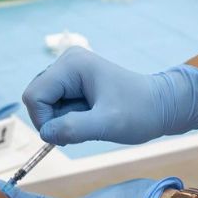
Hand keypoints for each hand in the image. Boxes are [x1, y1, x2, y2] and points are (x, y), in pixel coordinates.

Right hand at [23, 47, 197, 144]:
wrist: (163, 106)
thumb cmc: (140, 112)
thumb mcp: (108, 124)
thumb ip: (74, 128)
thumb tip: (45, 134)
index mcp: (72, 65)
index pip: (35, 96)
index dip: (44, 120)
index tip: (66, 136)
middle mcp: (67, 62)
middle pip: (37, 97)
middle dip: (53, 120)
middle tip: (81, 130)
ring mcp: (69, 70)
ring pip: (44, 102)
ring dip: (60, 120)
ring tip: (89, 123)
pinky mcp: (73, 81)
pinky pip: (55, 103)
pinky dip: (66, 117)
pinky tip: (87, 119)